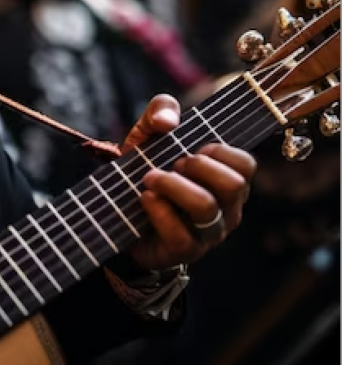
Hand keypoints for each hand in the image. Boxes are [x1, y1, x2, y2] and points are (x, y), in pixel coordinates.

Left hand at [121, 94, 256, 271]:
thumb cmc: (145, 170)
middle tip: (172, 163)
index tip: (191, 148)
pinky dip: (159, 211)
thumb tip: (168, 120)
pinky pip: (181, 235)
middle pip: (234, 185)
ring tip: (149, 178)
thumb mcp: (148, 134)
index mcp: (226, 179)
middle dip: (198, 166)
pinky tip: (145, 198)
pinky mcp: (184, 251)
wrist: (117, 213)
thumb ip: (160, 112)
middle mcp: (226, 209)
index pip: (246, 164)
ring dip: (173, 185)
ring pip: (206, 208)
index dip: (219, 150)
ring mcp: (208, 233)